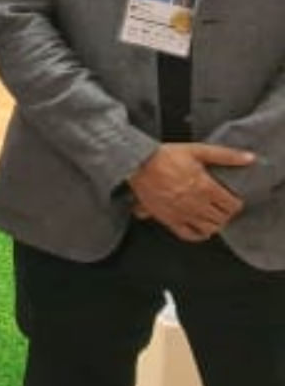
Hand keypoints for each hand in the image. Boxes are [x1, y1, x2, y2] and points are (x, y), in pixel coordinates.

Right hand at [129, 143, 253, 241]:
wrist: (137, 164)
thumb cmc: (164, 156)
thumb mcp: (197, 150)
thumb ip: (224, 155)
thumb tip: (247, 158)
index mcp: (206, 187)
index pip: (232, 205)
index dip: (235, 203)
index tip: (233, 200)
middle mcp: (197, 204)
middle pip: (222, 218)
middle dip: (226, 213)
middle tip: (223, 207)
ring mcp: (183, 214)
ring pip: (209, 228)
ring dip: (215, 224)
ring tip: (213, 217)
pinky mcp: (169, 219)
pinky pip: (189, 235)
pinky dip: (198, 235)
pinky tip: (200, 230)